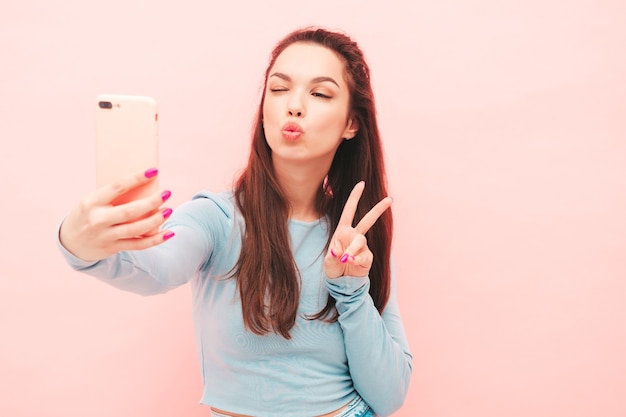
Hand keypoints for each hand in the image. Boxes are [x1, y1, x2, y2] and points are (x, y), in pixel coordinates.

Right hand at [59, 168, 174, 261]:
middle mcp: (98, 220)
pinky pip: (138, 245)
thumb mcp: (92, 201)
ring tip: (169, 210)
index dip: (137, 179)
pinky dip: (156, 240)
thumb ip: (112, 196)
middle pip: (130, 211)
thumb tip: (144, 186)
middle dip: (152, 202)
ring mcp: (106, 236)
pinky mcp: (113, 248)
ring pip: (136, 229)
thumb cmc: (88, 213)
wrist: (70, 242)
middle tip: (167, 193)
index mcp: (91, 202)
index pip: (117, 187)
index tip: (154, 171)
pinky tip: (169, 233)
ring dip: (156, 220)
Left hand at [324, 181, 391, 277]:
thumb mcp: (328, 261)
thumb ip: (332, 256)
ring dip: (352, 249)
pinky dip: (356, 259)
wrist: (341, 282)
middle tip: (390, 199)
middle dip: (378, 209)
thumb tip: (339, 252)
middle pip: (368, 220)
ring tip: (345, 259)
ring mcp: (362, 246)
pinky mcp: (367, 257)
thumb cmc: (333, 268)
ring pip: (361, 241)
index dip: (355, 197)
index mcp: (343, 231)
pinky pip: (363, 256)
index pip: (349, 210)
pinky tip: (351, 262)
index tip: (362, 184)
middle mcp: (354, 236)